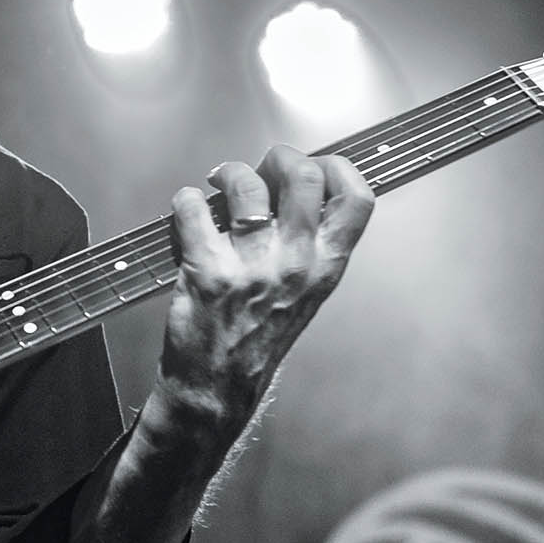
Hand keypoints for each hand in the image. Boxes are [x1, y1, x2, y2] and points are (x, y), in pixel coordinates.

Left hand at [157, 145, 374, 438]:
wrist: (218, 385)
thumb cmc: (259, 335)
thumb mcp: (305, 291)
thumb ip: (309, 244)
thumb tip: (294, 187)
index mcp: (326, 266)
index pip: (358, 198)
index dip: (336, 167)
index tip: (314, 164)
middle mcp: (297, 264)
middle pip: (303, 176)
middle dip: (277, 157)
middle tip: (260, 168)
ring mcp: (252, 266)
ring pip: (246, 185)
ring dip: (228, 174)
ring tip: (218, 185)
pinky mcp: (208, 271)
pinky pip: (193, 208)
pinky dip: (186, 200)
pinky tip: (189, 211)